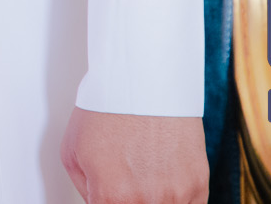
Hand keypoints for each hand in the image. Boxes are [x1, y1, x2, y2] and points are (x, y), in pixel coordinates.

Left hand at [60, 108, 207, 203]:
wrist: (144, 80)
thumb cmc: (108, 108)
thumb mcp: (72, 151)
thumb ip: (85, 189)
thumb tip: (95, 201)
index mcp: (111, 197)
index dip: (105, 202)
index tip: (106, 195)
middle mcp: (145, 202)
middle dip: (126, 199)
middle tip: (124, 181)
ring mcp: (175, 195)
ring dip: (153, 198)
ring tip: (145, 174)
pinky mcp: (198, 185)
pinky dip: (176, 198)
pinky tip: (164, 180)